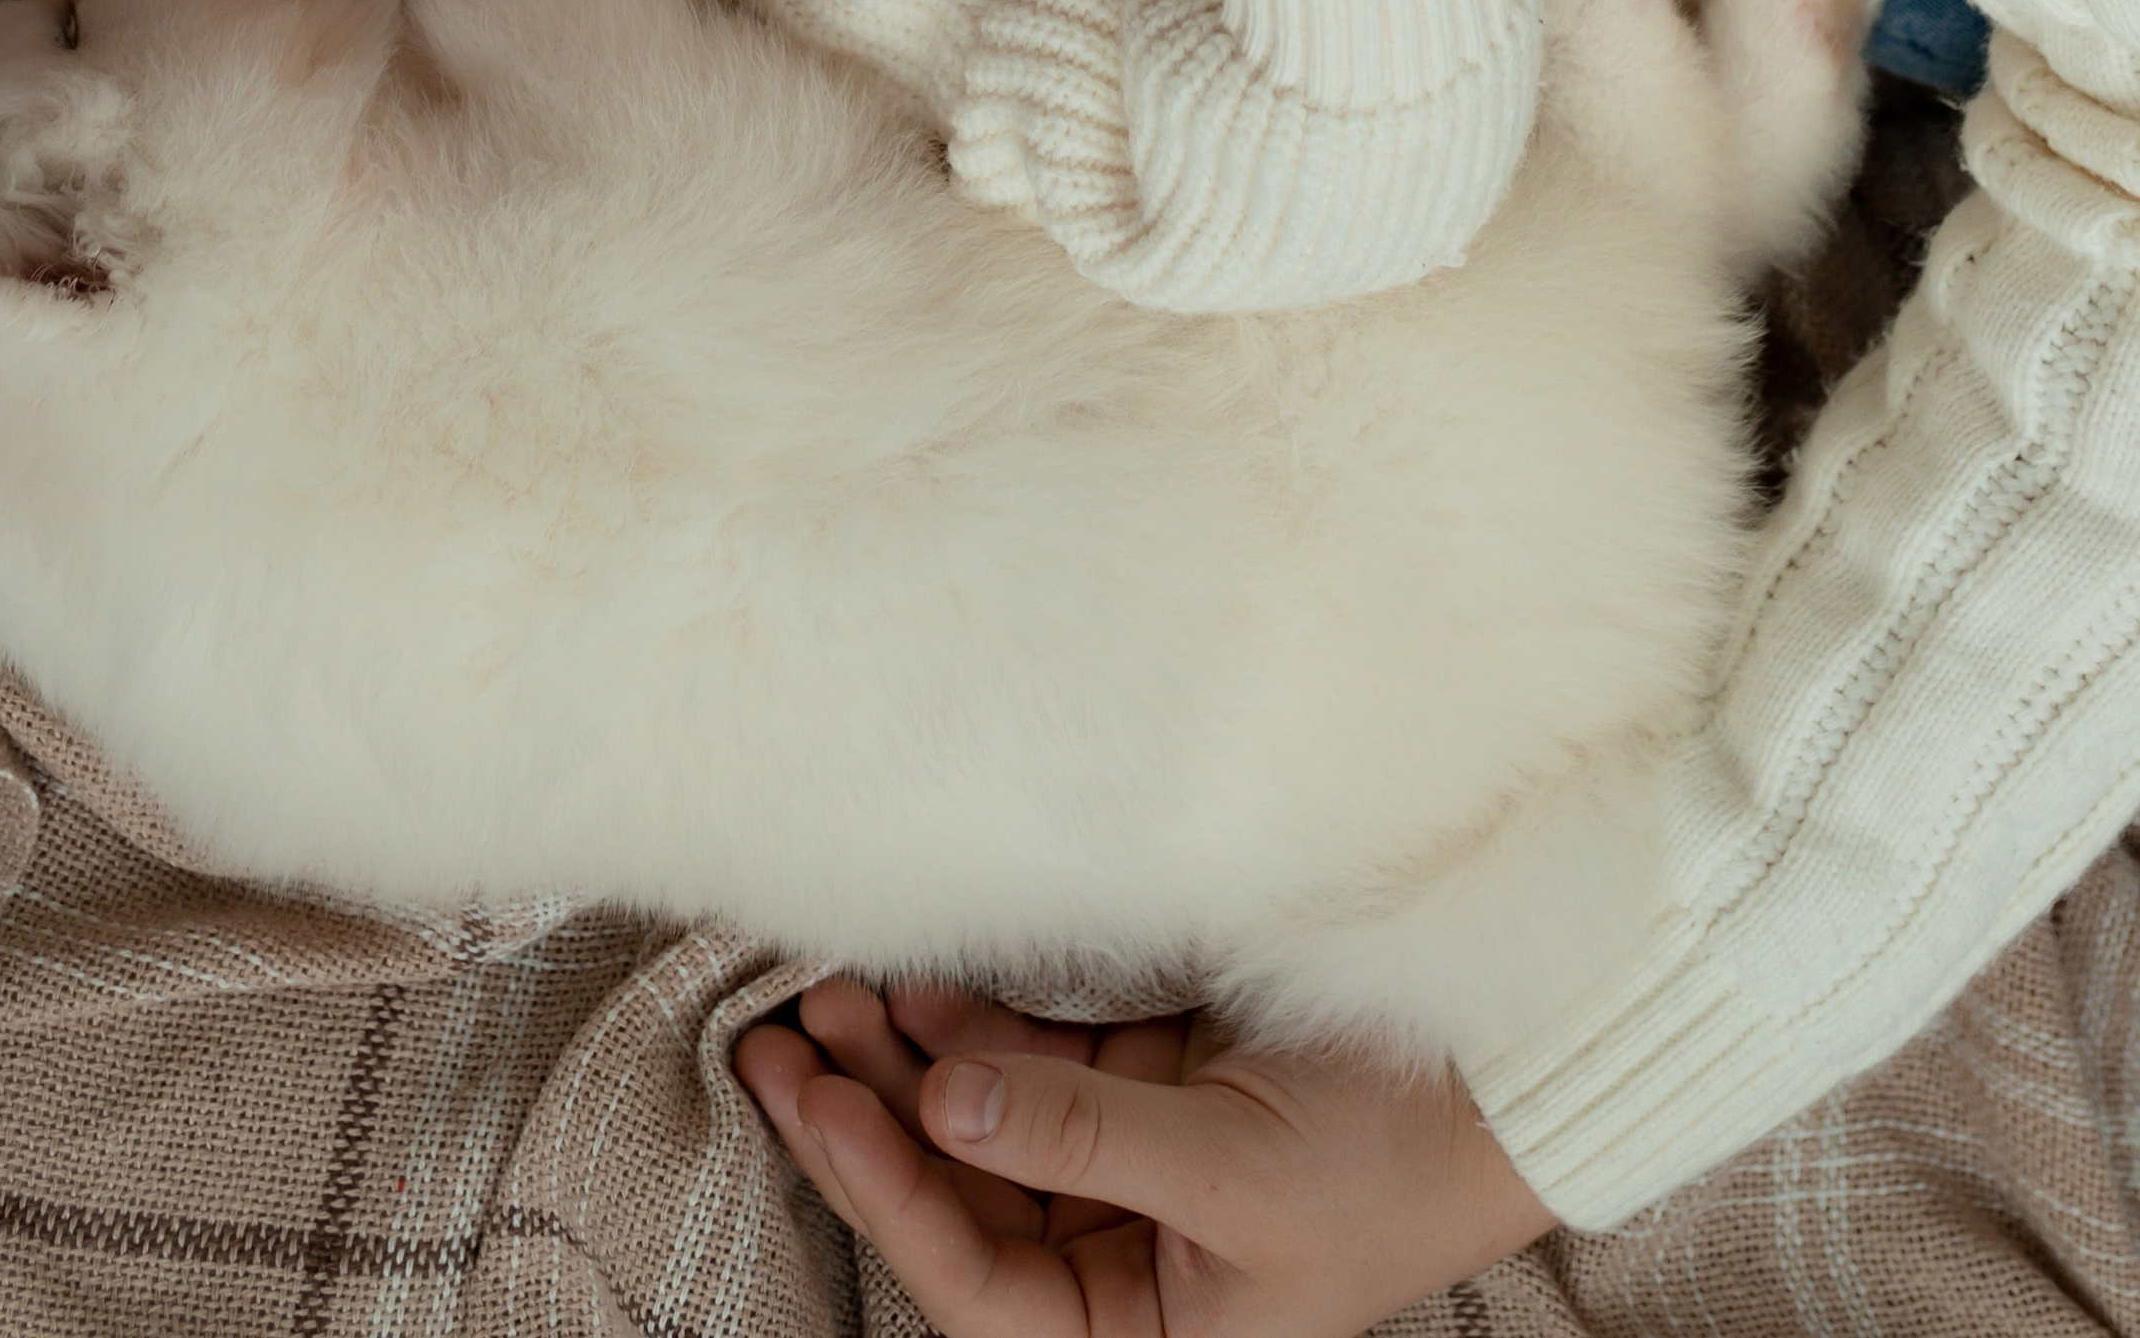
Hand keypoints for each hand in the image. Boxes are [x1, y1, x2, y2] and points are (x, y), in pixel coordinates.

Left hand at [739, 978, 1551, 1337]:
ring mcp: (1138, 1172)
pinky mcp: (1154, 1091)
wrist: (1508, 1076)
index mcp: (1155, 1334)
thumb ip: (1081, 1137)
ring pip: (987, 1127)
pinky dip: (976, 1028)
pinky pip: (1038, 1068)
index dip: (888, 1193)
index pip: (978, 1281)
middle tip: (780, 1039)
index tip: (815, 1101)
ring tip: (830, 992)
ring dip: (910, 1064)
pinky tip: (916, 983)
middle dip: (870, 1124)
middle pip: (965, 1203)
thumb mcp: (1233, 1165)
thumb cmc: (1392, 1154)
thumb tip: (942, 1108)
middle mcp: (1133, 1266)